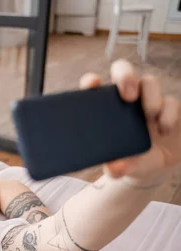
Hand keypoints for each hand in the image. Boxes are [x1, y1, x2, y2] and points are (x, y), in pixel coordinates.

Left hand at [80, 59, 180, 183]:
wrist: (154, 167)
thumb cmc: (129, 161)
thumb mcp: (122, 167)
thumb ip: (116, 168)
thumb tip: (115, 168)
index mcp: (105, 108)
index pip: (93, 86)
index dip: (91, 81)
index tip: (93, 84)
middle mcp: (126, 99)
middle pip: (123, 70)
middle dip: (126, 76)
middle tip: (128, 96)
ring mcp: (148, 100)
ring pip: (150, 81)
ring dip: (151, 97)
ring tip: (149, 117)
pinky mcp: (170, 108)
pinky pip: (172, 101)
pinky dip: (169, 114)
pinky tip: (164, 129)